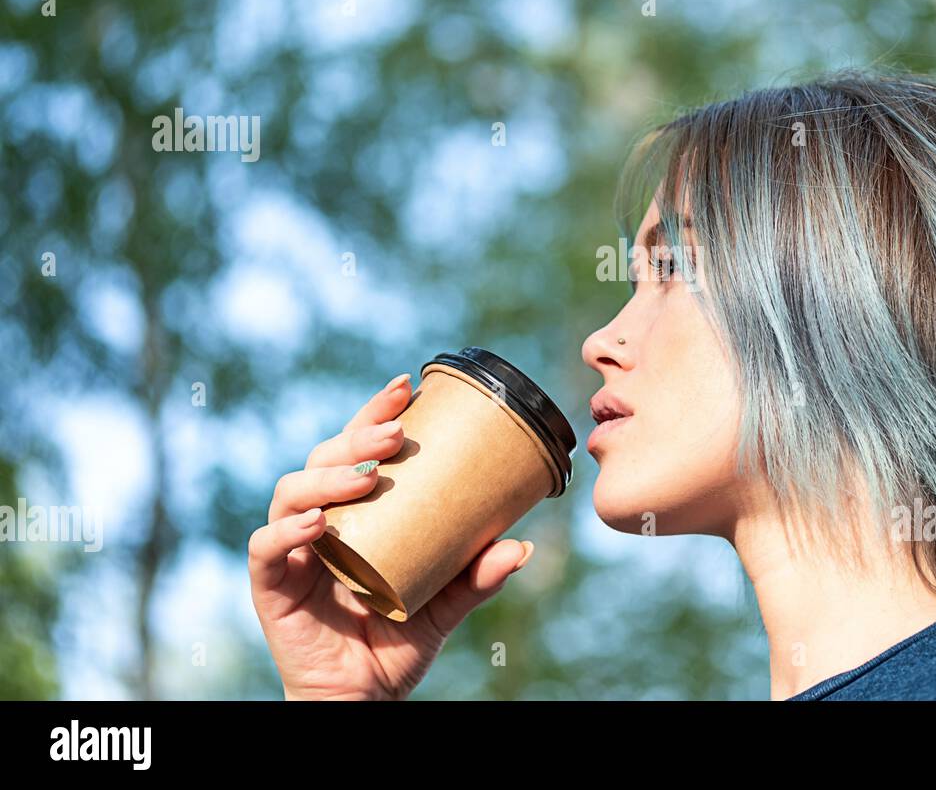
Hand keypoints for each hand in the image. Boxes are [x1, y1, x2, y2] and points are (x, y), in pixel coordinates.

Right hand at [247, 373, 534, 699]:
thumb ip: (476, 576)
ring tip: (366, 476)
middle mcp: (317, 519)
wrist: (365, 697)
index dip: (374, 413)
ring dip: (327, 477)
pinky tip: (317, 522)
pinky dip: (288, 530)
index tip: (407, 386)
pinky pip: (266, 549)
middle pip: (323, 458)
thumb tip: (520, 547)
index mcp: (354, 510)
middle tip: (396, 433)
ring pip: (291, 492)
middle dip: (357, 436)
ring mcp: (291, 549)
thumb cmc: (398, 640)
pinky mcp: (271, 584)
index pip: (357, 448)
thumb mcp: (446, 603)